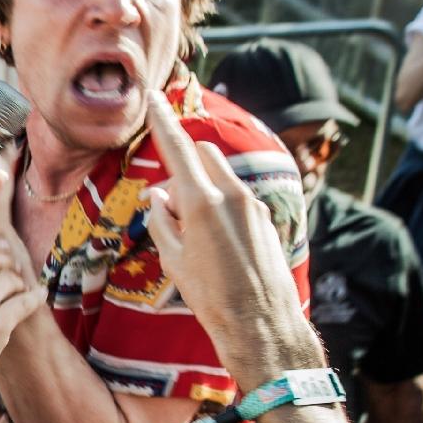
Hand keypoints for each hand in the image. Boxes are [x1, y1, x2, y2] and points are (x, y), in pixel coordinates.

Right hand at [143, 89, 321, 384]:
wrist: (260, 324)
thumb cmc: (210, 297)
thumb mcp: (172, 260)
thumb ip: (161, 220)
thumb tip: (158, 196)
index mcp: (202, 203)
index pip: (177, 148)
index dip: (163, 121)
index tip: (154, 97)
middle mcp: (232, 195)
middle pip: (203, 153)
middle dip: (185, 162)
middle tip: (171, 200)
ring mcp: (254, 205)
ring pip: (222, 174)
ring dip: (204, 184)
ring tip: (195, 228)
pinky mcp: (267, 218)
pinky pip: (238, 196)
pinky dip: (222, 204)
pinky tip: (219, 242)